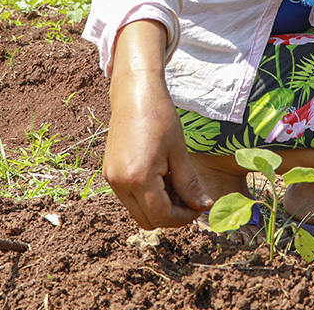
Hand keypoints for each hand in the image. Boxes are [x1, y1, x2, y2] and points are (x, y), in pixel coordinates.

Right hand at [103, 21, 211, 228]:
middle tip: (188, 196)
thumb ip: (189, 184)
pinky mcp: (110, 173)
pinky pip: (130, 197)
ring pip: (138, 211)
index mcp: (138, 178)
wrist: (135, 93)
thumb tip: (203, 206)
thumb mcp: (179, 151)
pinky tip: (161, 175)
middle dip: (171, 215)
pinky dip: (147, 196)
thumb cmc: (160, 117)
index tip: (198, 206)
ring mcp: (112, 179)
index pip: (161, 217)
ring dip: (158, 206)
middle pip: (147, 220)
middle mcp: (120, 183)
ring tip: (175, 181)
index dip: (183, 217)